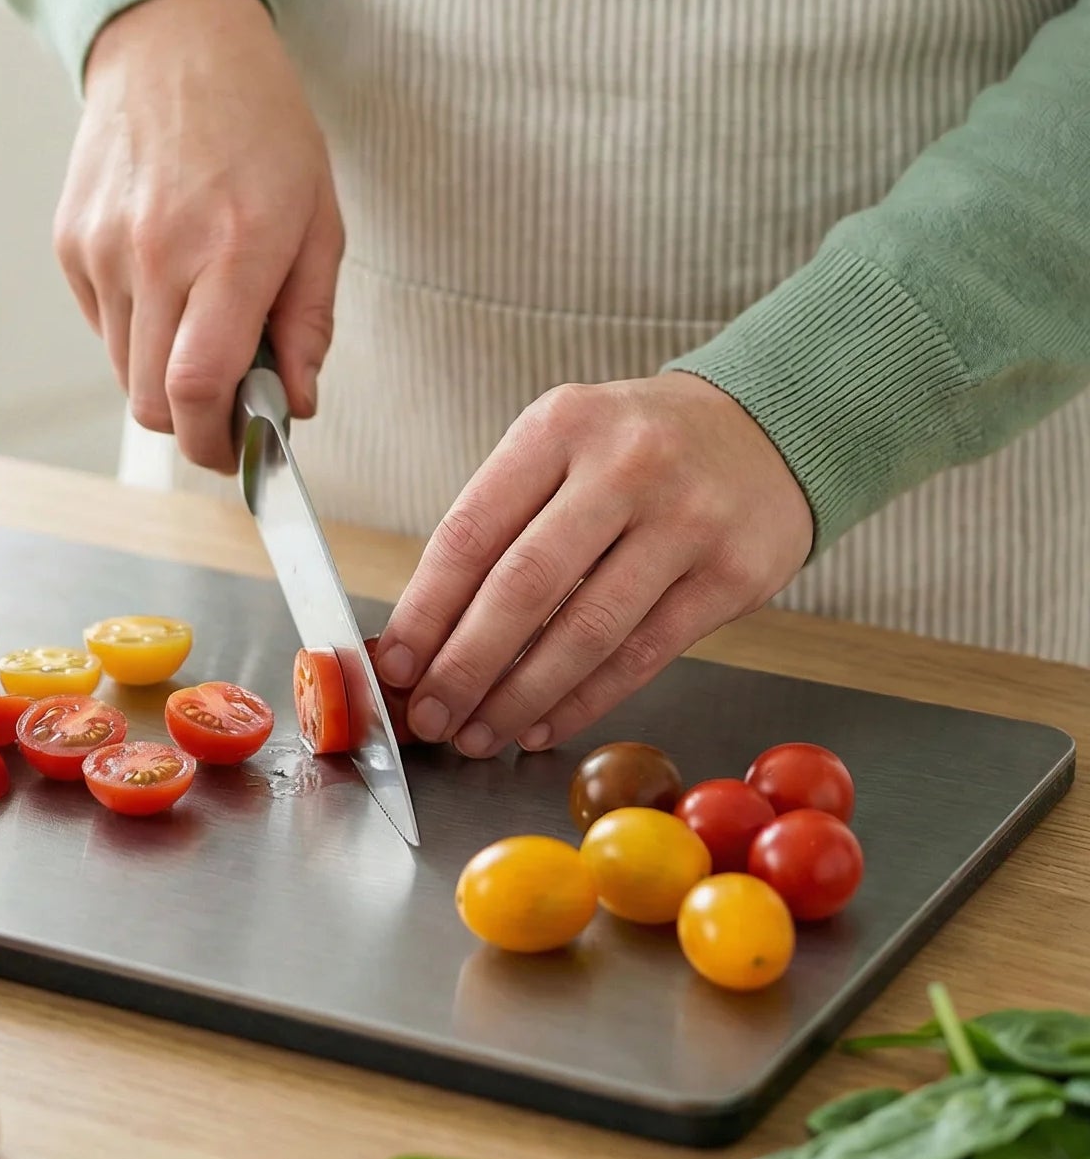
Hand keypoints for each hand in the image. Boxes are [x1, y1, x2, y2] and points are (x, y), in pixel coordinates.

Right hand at [55, 0, 343, 469]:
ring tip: (203, 318)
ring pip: (123, 372)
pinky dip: (135, 329)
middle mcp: (157, 252)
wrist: (175, 46)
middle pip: (153, 401)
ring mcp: (103, 248)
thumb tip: (294, 402)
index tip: (241, 454)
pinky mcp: (69, 242)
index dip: (220, 444)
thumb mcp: (319, 218)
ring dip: (164, 374)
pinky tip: (167, 278)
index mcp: (233, 247)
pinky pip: (102, 326)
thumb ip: (308, 320)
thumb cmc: (261, 127)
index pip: (202, 386)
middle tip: (232, 403)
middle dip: (195, 423)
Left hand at [374, 376, 813, 756]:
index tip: (396, 663)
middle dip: (466, 665)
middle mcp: (625, 465)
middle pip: (524, 586)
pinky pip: (643, 655)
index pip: (473, 530)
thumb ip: (501, 524)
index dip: (427, 608)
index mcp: (561, 425)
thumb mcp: (562, 447)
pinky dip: (585, 701)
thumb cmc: (635, 449)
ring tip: (480, 733)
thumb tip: (427, 631)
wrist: (762, 431)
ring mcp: (686, 520)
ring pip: (586, 631)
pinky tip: (544, 724)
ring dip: (521, 698)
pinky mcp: (732, 575)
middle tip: (430, 716)